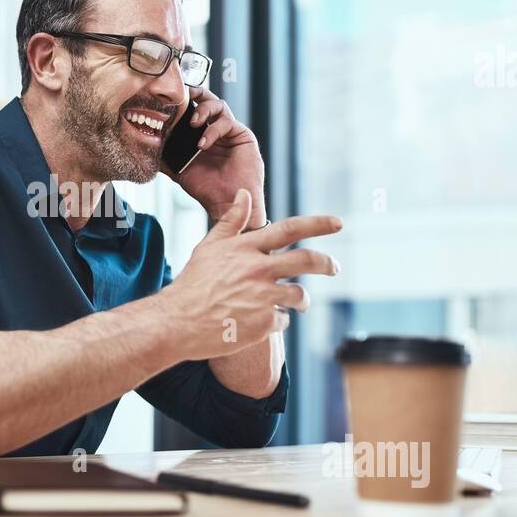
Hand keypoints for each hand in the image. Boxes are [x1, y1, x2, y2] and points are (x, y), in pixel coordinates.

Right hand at [158, 190, 341, 361]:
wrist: (178, 323)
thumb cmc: (192, 283)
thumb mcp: (209, 247)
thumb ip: (231, 221)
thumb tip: (244, 193)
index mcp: (247, 248)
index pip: (290, 229)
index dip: (318, 224)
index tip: (338, 223)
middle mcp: (259, 269)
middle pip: (308, 261)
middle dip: (327, 264)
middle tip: (335, 267)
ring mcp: (263, 297)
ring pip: (299, 295)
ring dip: (301, 299)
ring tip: (299, 303)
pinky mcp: (264, 323)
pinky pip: (283, 321)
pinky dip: (275, 321)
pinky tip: (260, 322)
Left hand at [165, 84, 266, 226]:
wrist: (226, 203)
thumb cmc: (207, 189)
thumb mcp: (180, 171)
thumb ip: (166, 158)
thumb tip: (148, 149)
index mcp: (202, 134)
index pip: (193, 109)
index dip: (183, 102)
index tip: (168, 99)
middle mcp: (216, 129)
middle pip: (208, 99)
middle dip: (195, 93)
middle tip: (184, 95)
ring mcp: (230, 132)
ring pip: (219, 105)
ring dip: (203, 109)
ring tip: (193, 123)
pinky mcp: (242, 136)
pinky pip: (227, 123)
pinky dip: (213, 130)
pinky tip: (203, 143)